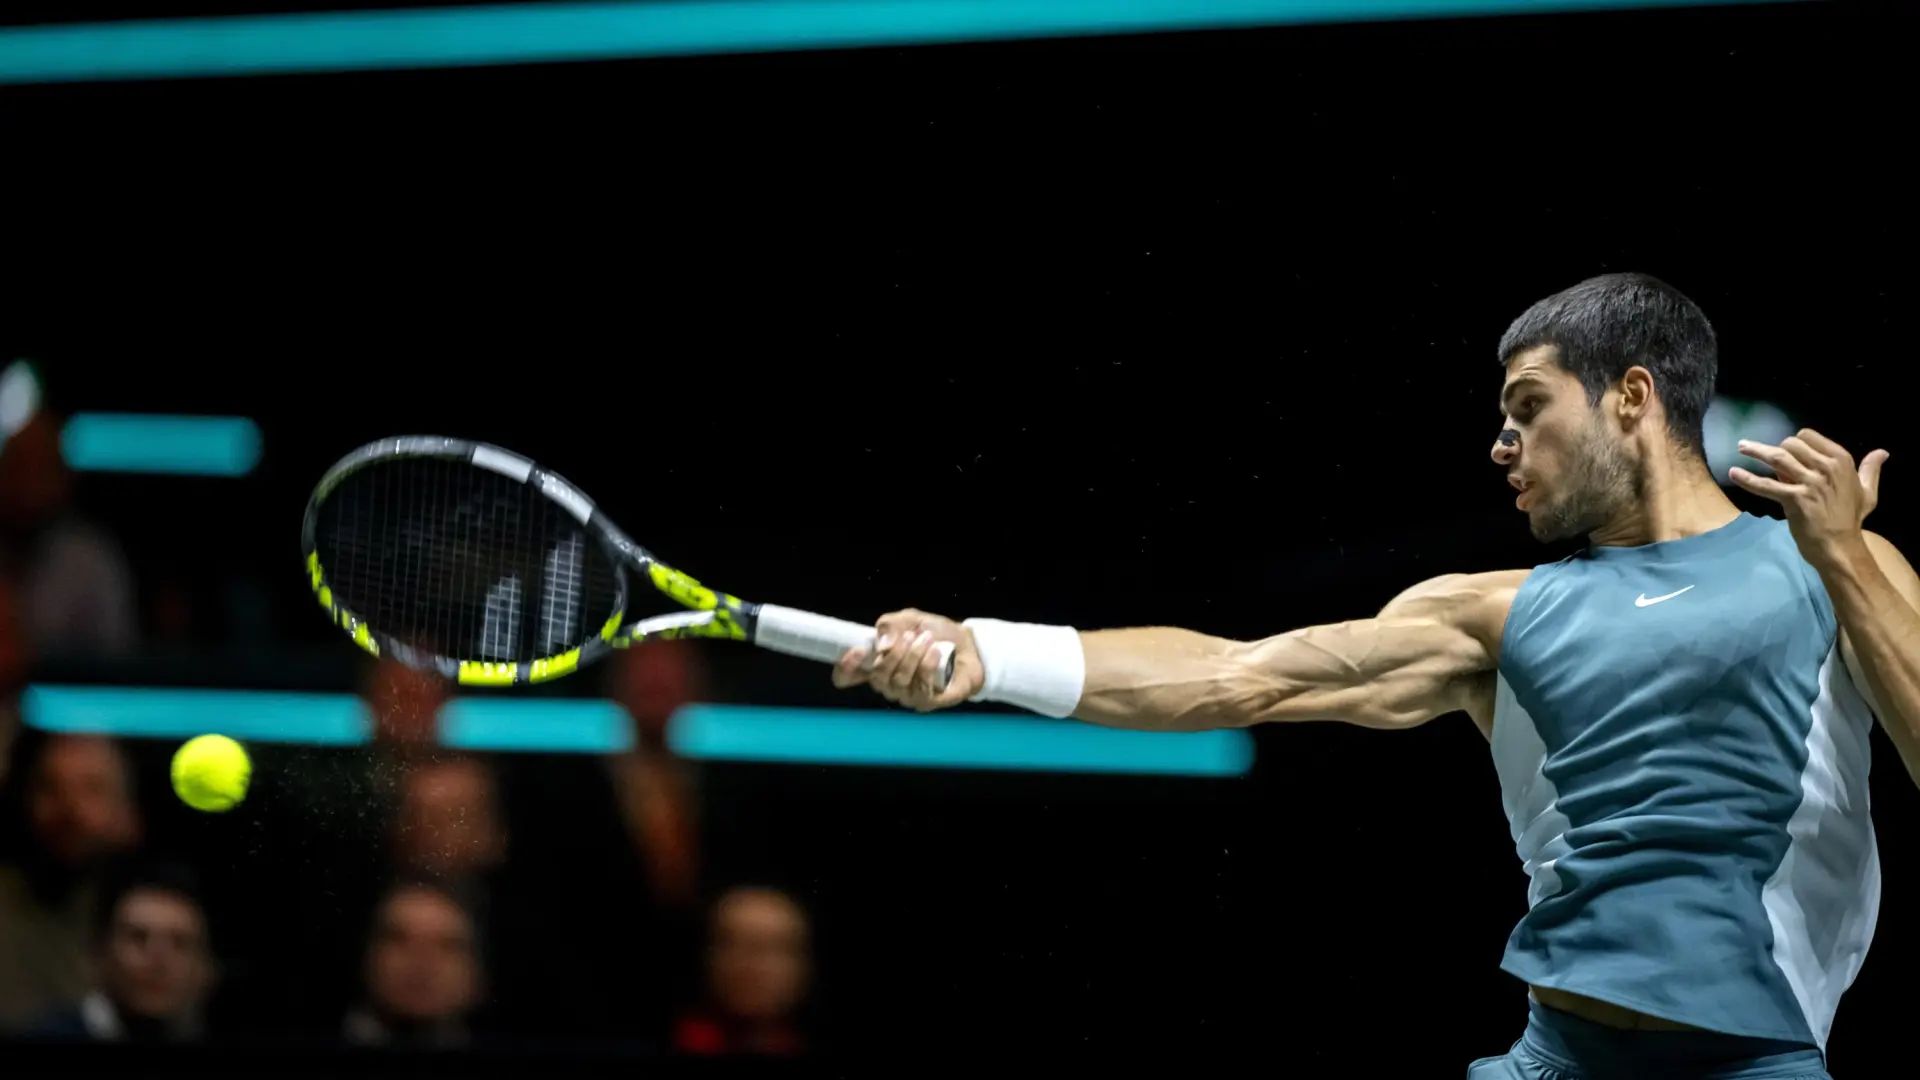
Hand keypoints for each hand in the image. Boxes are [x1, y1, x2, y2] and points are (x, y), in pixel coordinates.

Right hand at [832, 608, 984, 711]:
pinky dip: (927, 667)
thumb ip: (891, 625)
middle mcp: (887, 684)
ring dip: (914, 657)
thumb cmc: (935, 634)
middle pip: (877, 677)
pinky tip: (936, 653)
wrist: (968, 646)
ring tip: (928, 640)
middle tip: (912, 636)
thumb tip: (882, 645)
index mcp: (876, 664)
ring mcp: (906, 696)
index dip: (845, 669)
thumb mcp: (910, 619)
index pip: (846, 677)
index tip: (856, 651)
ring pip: (899, 682)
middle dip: (894, 654)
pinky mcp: (925, 702)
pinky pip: (920, 688)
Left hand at [1729, 428, 1887, 569]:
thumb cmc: (1851, 519)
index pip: (1809, 436)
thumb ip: (1870, 469)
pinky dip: (1747, 479)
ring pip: (1777, 458)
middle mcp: (1827, 467)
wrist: (1840, 546)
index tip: (1787, 450)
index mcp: (1842, 460)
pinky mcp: (1794, 498)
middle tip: (1754, 449)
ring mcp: (1810, 482)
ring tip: (1741, 447)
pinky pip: (1766, 485)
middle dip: (1774, 447)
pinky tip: (1733, 473)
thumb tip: (1882, 452)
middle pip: (1791, 444)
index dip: (1795, 442)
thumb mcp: (1867, 491)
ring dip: (1756, 451)